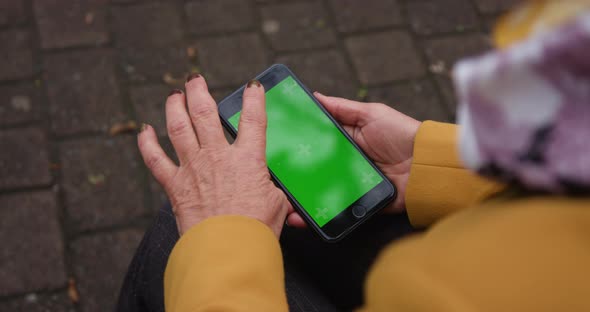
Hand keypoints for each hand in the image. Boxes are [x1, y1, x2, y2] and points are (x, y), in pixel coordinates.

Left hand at [137, 76, 291, 236]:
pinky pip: (155, 159)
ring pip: (179, 127)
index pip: (254, 119)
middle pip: (204, 113)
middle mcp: (217, 156)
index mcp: (248, 159)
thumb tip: (287, 203)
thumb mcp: (277, 207)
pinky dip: (147, 143)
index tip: (253, 86)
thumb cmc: (255, 230)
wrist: (227, 251)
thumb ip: (277, 196)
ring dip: (174, 107)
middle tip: (194, 80)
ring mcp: (192, 168)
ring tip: (174, 95)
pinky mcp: (174, 186)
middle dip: (198, 91)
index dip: (254, 98)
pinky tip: (144, 131)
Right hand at [286, 93, 419, 226]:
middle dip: (292, 174)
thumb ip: (343, 108)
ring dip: (299, 197)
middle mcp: (345, 162)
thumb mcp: (371, 114)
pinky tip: (298, 215)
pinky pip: (334, 210)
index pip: (317, 141)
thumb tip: (315, 96)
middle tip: (268, 176)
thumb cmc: (402, 134)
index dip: (298, 142)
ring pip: (319, 190)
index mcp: (347, 140)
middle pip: (314, 167)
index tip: (276, 143)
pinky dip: (317, 214)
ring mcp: (350, 183)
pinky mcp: (358, 203)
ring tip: (279, 200)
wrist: (427, 166)